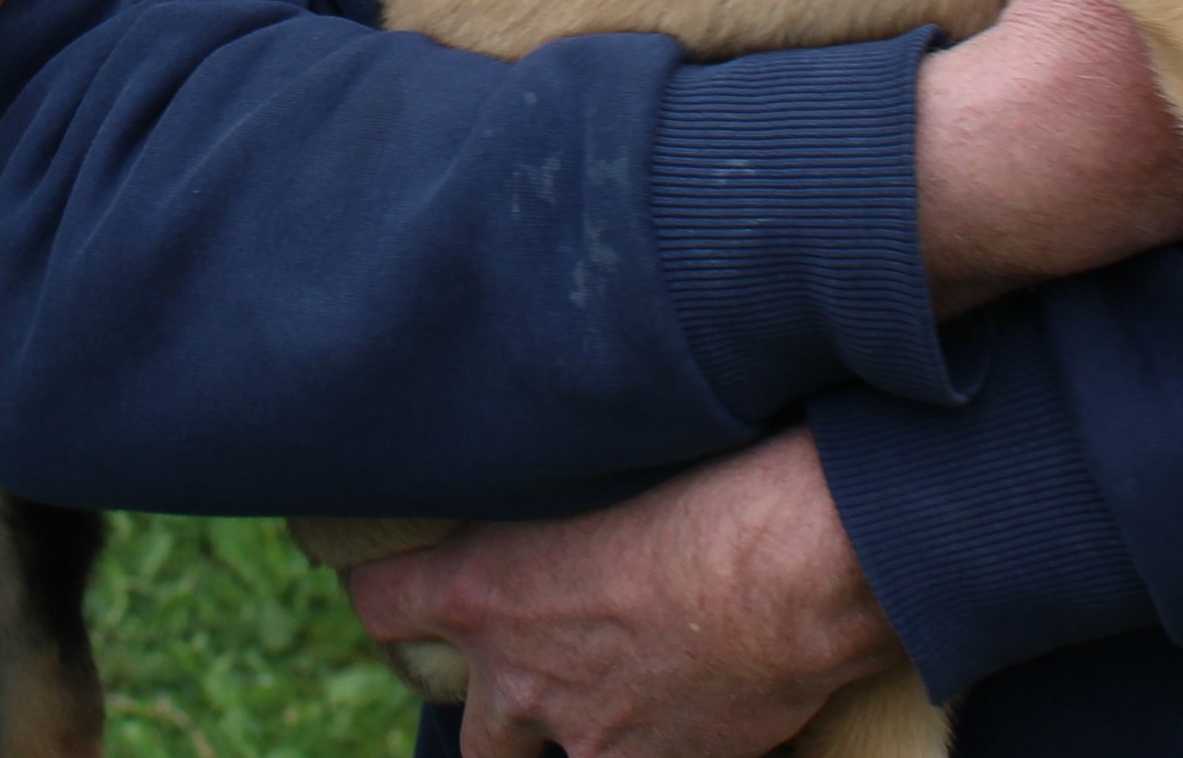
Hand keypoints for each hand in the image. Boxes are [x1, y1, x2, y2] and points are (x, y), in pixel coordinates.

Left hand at [345, 430, 904, 757]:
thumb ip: (552, 481)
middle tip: (544, 656)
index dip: (388, 593)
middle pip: (473, 729)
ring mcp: (591, 736)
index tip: (406, 582)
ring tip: (630, 679)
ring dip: (581, 726)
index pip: (380, 606)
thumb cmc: (712, 481)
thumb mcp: (602, 462)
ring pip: (558, 754)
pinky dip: (659, 736)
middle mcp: (522, 678)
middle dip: (502, 700)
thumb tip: (546, 454)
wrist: (803, 566)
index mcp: (483, 590)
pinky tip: (699, 691)